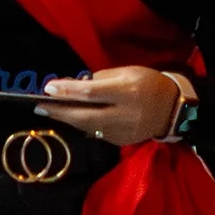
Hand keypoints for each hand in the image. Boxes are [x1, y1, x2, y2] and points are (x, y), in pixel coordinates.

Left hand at [37, 66, 180, 145]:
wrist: (174, 109)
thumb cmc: (148, 83)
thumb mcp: (127, 72)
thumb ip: (101, 79)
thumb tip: (75, 86)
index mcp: (127, 91)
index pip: (91, 93)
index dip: (68, 91)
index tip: (49, 88)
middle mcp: (125, 114)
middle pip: (85, 116)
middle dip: (60, 111)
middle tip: (40, 106)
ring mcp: (124, 131)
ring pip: (89, 127)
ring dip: (69, 119)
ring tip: (52, 111)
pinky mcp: (122, 142)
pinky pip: (98, 133)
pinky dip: (85, 125)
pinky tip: (74, 119)